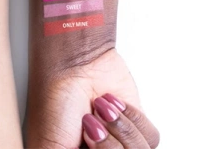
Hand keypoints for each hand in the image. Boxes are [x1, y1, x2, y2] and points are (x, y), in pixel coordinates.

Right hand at [26, 49, 158, 148]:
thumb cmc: (54, 98)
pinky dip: (131, 118)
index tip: (86, 141)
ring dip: (118, 129)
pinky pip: (150, 138)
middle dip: (107, 148)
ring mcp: (118, 144)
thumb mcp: (51, 146)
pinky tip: (109, 103)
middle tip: (89, 126)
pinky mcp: (136, 127)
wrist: (73, 61)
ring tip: (98, 109)